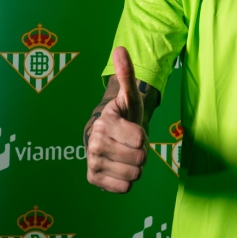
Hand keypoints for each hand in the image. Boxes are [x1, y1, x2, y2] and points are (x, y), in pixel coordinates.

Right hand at [86, 47, 146, 192]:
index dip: (143, 136)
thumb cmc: (123, 115)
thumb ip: (127, 74)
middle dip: (140, 153)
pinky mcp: (93, 179)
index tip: (133, 129)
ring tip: (126, 154)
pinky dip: (126, 181)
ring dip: (135, 167)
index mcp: (105, 122)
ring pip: (133, 175)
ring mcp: (93, 162)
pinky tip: (119, 168)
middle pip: (139, 159)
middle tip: (131, 144)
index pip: (141, 140)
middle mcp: (95, 143)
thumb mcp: (130, 96)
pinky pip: (123, 189)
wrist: (108, 137)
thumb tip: (120, 48)